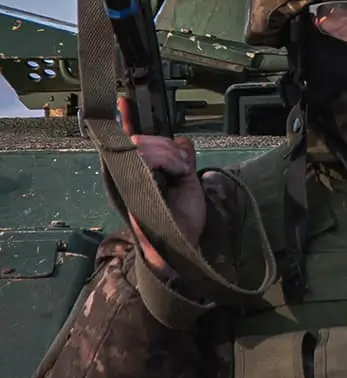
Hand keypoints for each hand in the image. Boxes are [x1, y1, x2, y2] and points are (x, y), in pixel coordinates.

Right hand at [125, 131, 206, 275]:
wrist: (178, 242)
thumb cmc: (182, 218)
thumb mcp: (188, 182)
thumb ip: (183, 159)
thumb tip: (181, 139)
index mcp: (142, 172)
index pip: (139, 141)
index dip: (152, 136)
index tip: (162, 138)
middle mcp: (130, 174)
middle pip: (141, 141)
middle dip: (168, 148)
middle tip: (184, 167)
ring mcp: (127, 180)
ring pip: (142, 146)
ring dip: (170, 155)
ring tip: (182, 173)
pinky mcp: (128, 186)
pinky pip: (143, 159)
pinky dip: (166, 160)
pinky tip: (178, 173)